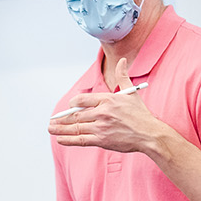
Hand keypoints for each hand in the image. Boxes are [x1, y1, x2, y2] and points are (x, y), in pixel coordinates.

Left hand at [47, 57, 165, 151]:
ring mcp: (101, 127)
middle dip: (62, 118)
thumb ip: (123, 76)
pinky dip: (69, 140)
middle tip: (52, 120)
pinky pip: (81, 140)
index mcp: (107, 100)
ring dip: (61, 129)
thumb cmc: (140, 115)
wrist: (149, 134)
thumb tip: (122, 61)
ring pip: (76, 128)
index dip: (73, 104)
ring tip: (51, 128)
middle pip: (76, 115)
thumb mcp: (131, 92)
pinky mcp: (102, 140)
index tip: (69, 107)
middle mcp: (102, 113)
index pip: (82, 100)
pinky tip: (60, 139)